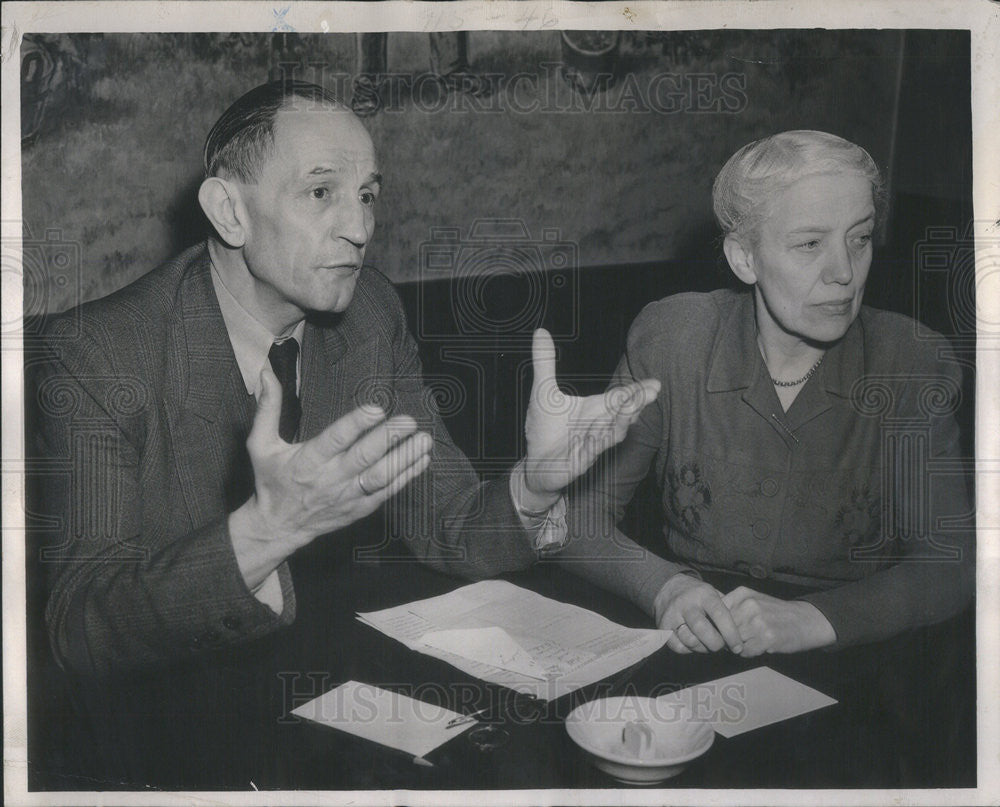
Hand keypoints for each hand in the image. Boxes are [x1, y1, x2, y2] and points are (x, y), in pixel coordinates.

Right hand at [231, 366, 432, 585]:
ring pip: (381, 476)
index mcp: (307, 461)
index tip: (375, 409)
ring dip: (405, 458)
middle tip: (409, 421)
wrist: (278, 527)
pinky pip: (387, 492)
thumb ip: (267, 409)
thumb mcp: (260, 445)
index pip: (334, 440)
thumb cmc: (271, 480)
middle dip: (389, 438)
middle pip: (363, 457)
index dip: (355, 425)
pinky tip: (422, 460)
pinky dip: (406, 476)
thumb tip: (265, 374)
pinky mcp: (359, 508)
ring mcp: (347, 495)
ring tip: (424, 440)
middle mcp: (330, 478)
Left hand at [522, 329, 659, 504]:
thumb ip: (545, 362)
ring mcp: (589, 446)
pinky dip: (594, 444)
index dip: (636, 391)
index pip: (619, 398)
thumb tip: (540, 331)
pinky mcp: (577, 463)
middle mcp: (597, 427)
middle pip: (621, 414)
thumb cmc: (546, 428)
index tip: (655, 383)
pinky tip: (598, 436)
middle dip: (635, 403)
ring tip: (630, 410)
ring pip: (610, 435)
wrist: (535, 463)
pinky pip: (589, 453)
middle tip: (651, 391)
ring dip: (620, 423)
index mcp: (595, 409)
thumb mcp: (542, 391)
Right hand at [653, 574, 742, 653]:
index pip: (720, 614)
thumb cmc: (699, 596)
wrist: (668, 588)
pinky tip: (694, 644)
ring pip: (690, 640)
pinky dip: (689, 650)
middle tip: (722, 646)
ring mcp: (672, 615)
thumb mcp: (713, 594)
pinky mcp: (663, 627)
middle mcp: (686, 603)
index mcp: (703, 594)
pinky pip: (678, 647)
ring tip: (708, 645)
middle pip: (702, 629)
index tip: (738, 646)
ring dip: (703, 648)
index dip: (731, 633)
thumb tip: (742, 635)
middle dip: (716, 643)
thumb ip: (726, 611)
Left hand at [721, 587, 836, 656]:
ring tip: (748, 642)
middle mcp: (748, 605)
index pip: (716, 612)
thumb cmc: (775, 612)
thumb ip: (732, 606)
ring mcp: (757, 621)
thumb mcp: (753, 600)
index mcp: (742, 593)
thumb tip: (708, 622)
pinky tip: (758, 647)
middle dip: (725, 638)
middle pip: (722, 628)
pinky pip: (745, 652)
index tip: (718, 631)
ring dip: (736, 646)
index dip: (715, 624)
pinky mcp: (766, 638)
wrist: (805, 620)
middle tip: (733, 641)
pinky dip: (748, 653)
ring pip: (732, 641)